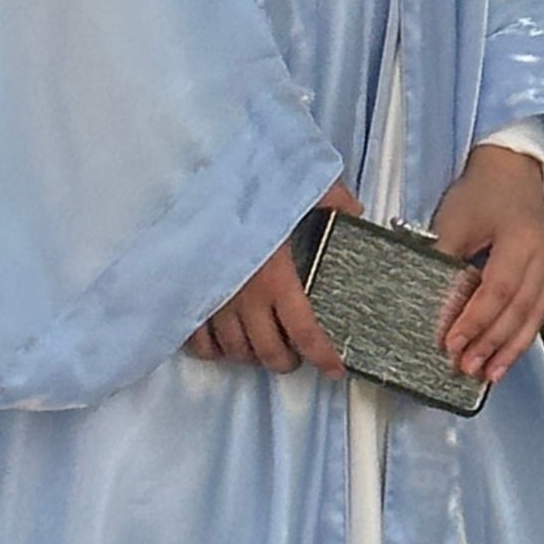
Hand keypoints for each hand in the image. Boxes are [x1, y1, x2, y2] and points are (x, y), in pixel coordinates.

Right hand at [183, 177, 362, 375]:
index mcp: (277, 277)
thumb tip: (356, 214)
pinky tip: (224, 340)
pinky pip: (198, 340)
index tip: (335, 369)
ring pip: (235, 351)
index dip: (324, 358)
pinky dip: (213, 348)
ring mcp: (213, 300)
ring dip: (253, 355)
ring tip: (262, 344)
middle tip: (295, 352)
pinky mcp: (188, 295)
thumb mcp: (303, 183)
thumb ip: (333, 200)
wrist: (196, 174)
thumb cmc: (250, 180)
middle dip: (286, 360)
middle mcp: (245, 297)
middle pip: (269, 353)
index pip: (306, 333)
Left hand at [431, 145, 543, 384]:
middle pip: (519, 309)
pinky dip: (522, 337)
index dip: (475, 321)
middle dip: (491, 343)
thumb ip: (443, 261)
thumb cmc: (482, 191)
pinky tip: (506, 356)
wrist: (514, 169)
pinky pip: (542, 311)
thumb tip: (429, 305)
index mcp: (522, 238)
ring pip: (534, 316)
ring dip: (509, 349)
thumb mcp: (454, 220)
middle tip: (465, 368)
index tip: (451, 344)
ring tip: (487, 375)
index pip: (498, 289)